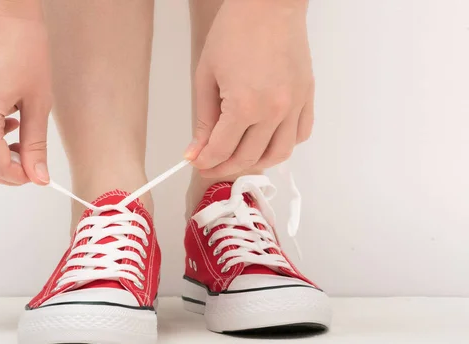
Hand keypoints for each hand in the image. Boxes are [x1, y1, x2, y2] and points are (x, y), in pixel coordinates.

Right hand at [0, 1, 51, 184]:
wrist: (6, 15)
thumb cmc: (23, 48)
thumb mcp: (38, 102)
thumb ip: (36, 144)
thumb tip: (37, 173)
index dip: (18, 177)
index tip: (35, 176)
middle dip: (3, 173)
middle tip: (28, 167)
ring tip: (19, 144)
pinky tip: (7, 126)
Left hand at [186, 0, 313, 177]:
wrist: (269, 5)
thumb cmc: (235, 32)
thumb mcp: (207, 76)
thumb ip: (203, 119)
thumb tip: (197, 149)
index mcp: (245, 106)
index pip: (222, 150)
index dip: (205, 161)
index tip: (196, 162)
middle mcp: (274, 111)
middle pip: (248, 157)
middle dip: (224, 166)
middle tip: (211, 164)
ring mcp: (295, 106)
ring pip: (279, 153)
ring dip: (256, 162)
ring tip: (238, 158)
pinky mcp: (307, 97)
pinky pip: (301, 134)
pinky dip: (284, 145)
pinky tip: (267, 141)